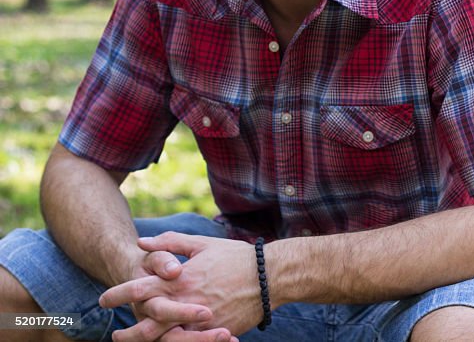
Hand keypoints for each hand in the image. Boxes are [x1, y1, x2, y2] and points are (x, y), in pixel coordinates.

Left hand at [101, 233, 260, 341]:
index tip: (103, 299)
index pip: (138, 288)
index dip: (117, 294)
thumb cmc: (236, 257)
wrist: (269, 276)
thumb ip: (170, 243)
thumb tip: (142, 243)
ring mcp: (199, 320)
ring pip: (164, 338)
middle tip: (116, 334)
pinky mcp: (213, 332)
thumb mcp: (202, 244)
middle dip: (127, 332)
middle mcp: (185, 302)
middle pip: (146, 323)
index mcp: (180, 279)